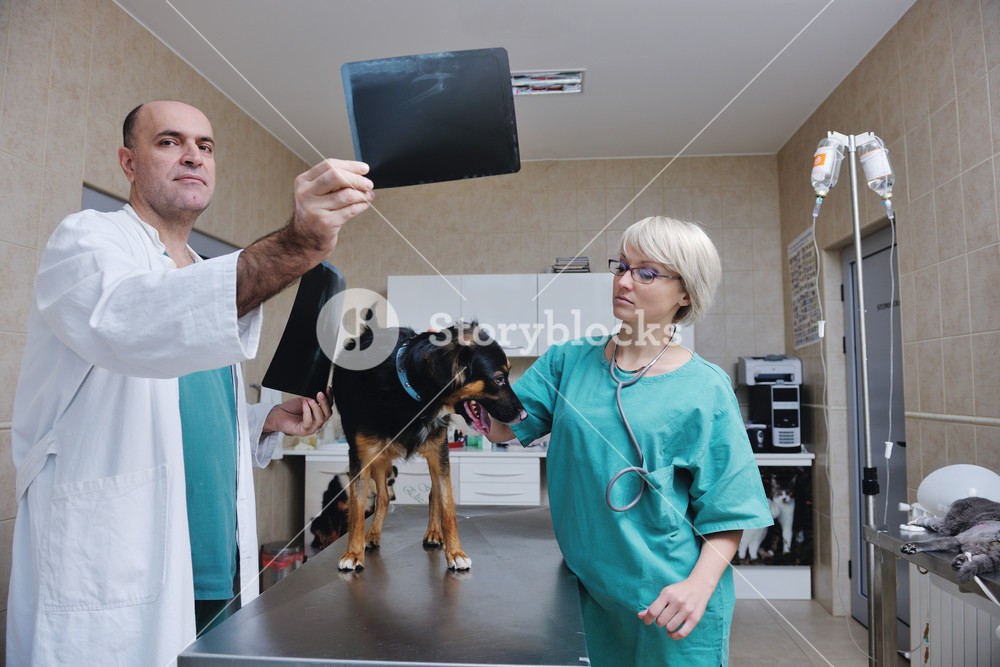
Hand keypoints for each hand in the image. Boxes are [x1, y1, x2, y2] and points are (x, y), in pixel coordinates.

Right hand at [235, 159, 372, 316]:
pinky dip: (362, 206)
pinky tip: (364, 204)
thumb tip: (359, 174)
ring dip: (363, 194)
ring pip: (347, 194)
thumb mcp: (314, 195)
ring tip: (368, 196)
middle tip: (368, 183)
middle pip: (336, 176)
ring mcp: (315, 209)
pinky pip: (351, 210)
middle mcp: (306, 194)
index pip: (329, 165)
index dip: (350, 165)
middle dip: (357, 179)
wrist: (302, 243)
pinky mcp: (326, 223)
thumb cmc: (313, 216)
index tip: (364, 169)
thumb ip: (331, 183)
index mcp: (303, 182)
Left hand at [263, 391, 331, 436]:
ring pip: (320, 419)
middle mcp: (317, 422)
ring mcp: (311, 428)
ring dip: (316, 407)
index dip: (330, 397)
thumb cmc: (291, 408)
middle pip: (328, 414)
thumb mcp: (304, 400)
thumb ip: (312, 399)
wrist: (278, 414)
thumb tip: (319, 395)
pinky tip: (305, 404)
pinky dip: (307, 412)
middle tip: (320, 394)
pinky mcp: (303, 431)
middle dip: (325, 403)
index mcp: (319, 414)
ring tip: (310, 400)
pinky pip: (309, 422)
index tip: (327, 388)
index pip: (329, 407)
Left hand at [637, 530, 740, 639]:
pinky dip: (674, 636)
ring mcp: (687, 610)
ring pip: (670, 627)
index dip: (647, 619)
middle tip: (662, 618)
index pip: (653, 611)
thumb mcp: (665, 594)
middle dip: (659, 622)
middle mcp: (677, 601)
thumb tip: (640, 616)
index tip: (647, 621)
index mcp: (667, 594)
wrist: (700, 586)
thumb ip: (653, 606)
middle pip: (661, 621)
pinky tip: (671, 633)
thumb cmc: (679, 591)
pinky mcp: (695, 618)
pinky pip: (682, 633)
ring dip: (667, 627)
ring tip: (669, 622)